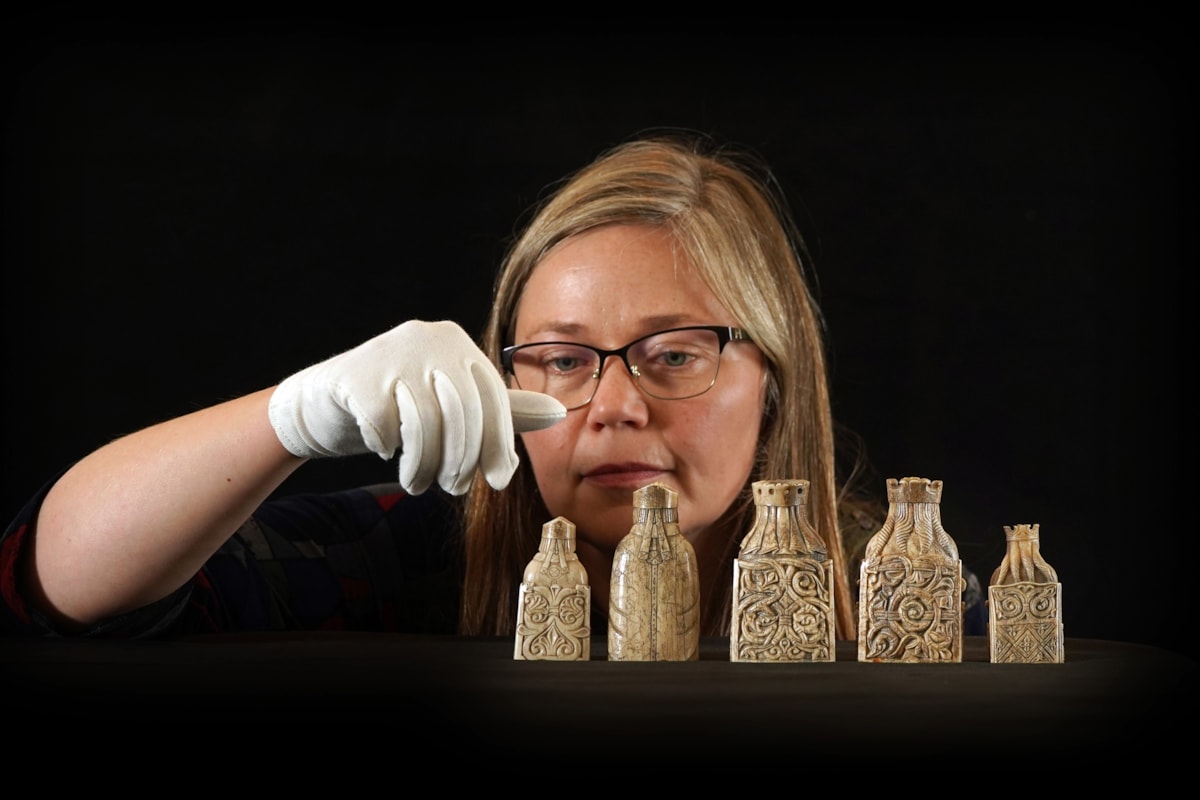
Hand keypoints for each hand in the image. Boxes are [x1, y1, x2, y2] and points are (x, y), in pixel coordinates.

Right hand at [267, 320, 564, 494]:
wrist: (323, 404)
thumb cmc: (399, 407)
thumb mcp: (454, 406)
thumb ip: (503, 410)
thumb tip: (558, 413)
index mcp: (458, 344)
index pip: (493, 399)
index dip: (498, 445)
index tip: (496, 482)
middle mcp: (429, 339)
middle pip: (462, 413)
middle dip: (461, 460)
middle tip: (451, 488)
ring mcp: (390, 354)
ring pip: (425, 424)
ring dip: (424, 465)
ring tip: (417, 481)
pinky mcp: (356, 377)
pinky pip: (386, 426)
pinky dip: (388, 447)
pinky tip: (384, 449)